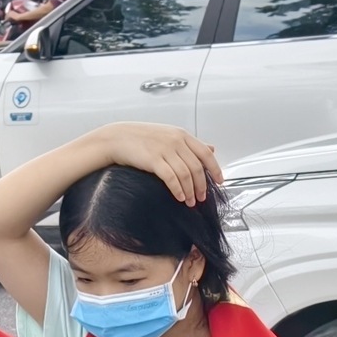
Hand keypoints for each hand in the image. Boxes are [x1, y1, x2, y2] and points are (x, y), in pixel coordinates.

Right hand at [97, 124, 222, 204]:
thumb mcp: (169, 135)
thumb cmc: (142, 138)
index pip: (205, 153)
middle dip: (202, 185)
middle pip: (197, 167)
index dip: (215, 169)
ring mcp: (164, 150)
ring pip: (186, 174)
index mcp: (181, 135)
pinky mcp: (153, 160)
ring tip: (190, 201)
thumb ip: (190, 144)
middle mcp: (175, 141)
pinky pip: (171, 178)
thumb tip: (211, 149)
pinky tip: (179, 197)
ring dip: (190, 191)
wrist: (117, 138)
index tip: (219, 181)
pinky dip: (178, 189)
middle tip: (202, 197)